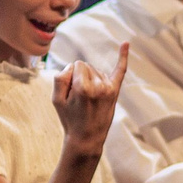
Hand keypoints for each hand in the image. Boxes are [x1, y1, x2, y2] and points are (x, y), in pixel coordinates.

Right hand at [51, 42, 129, 156]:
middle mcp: (98, 85)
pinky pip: (120, 70)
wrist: (86, 138)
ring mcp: (108, 88)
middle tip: (78, 99)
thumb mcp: (56, 100)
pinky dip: (123, 56)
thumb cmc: (70, 119)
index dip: (71, 75)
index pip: (76, 64)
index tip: (70, 91)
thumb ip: (60, 77)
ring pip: (96, 70)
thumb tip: (73, 66)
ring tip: (88, 99)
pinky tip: (125, 43)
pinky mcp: (115, 91)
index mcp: (82, 87)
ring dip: (91, 79)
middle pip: (87, 65)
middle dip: (80, 76)